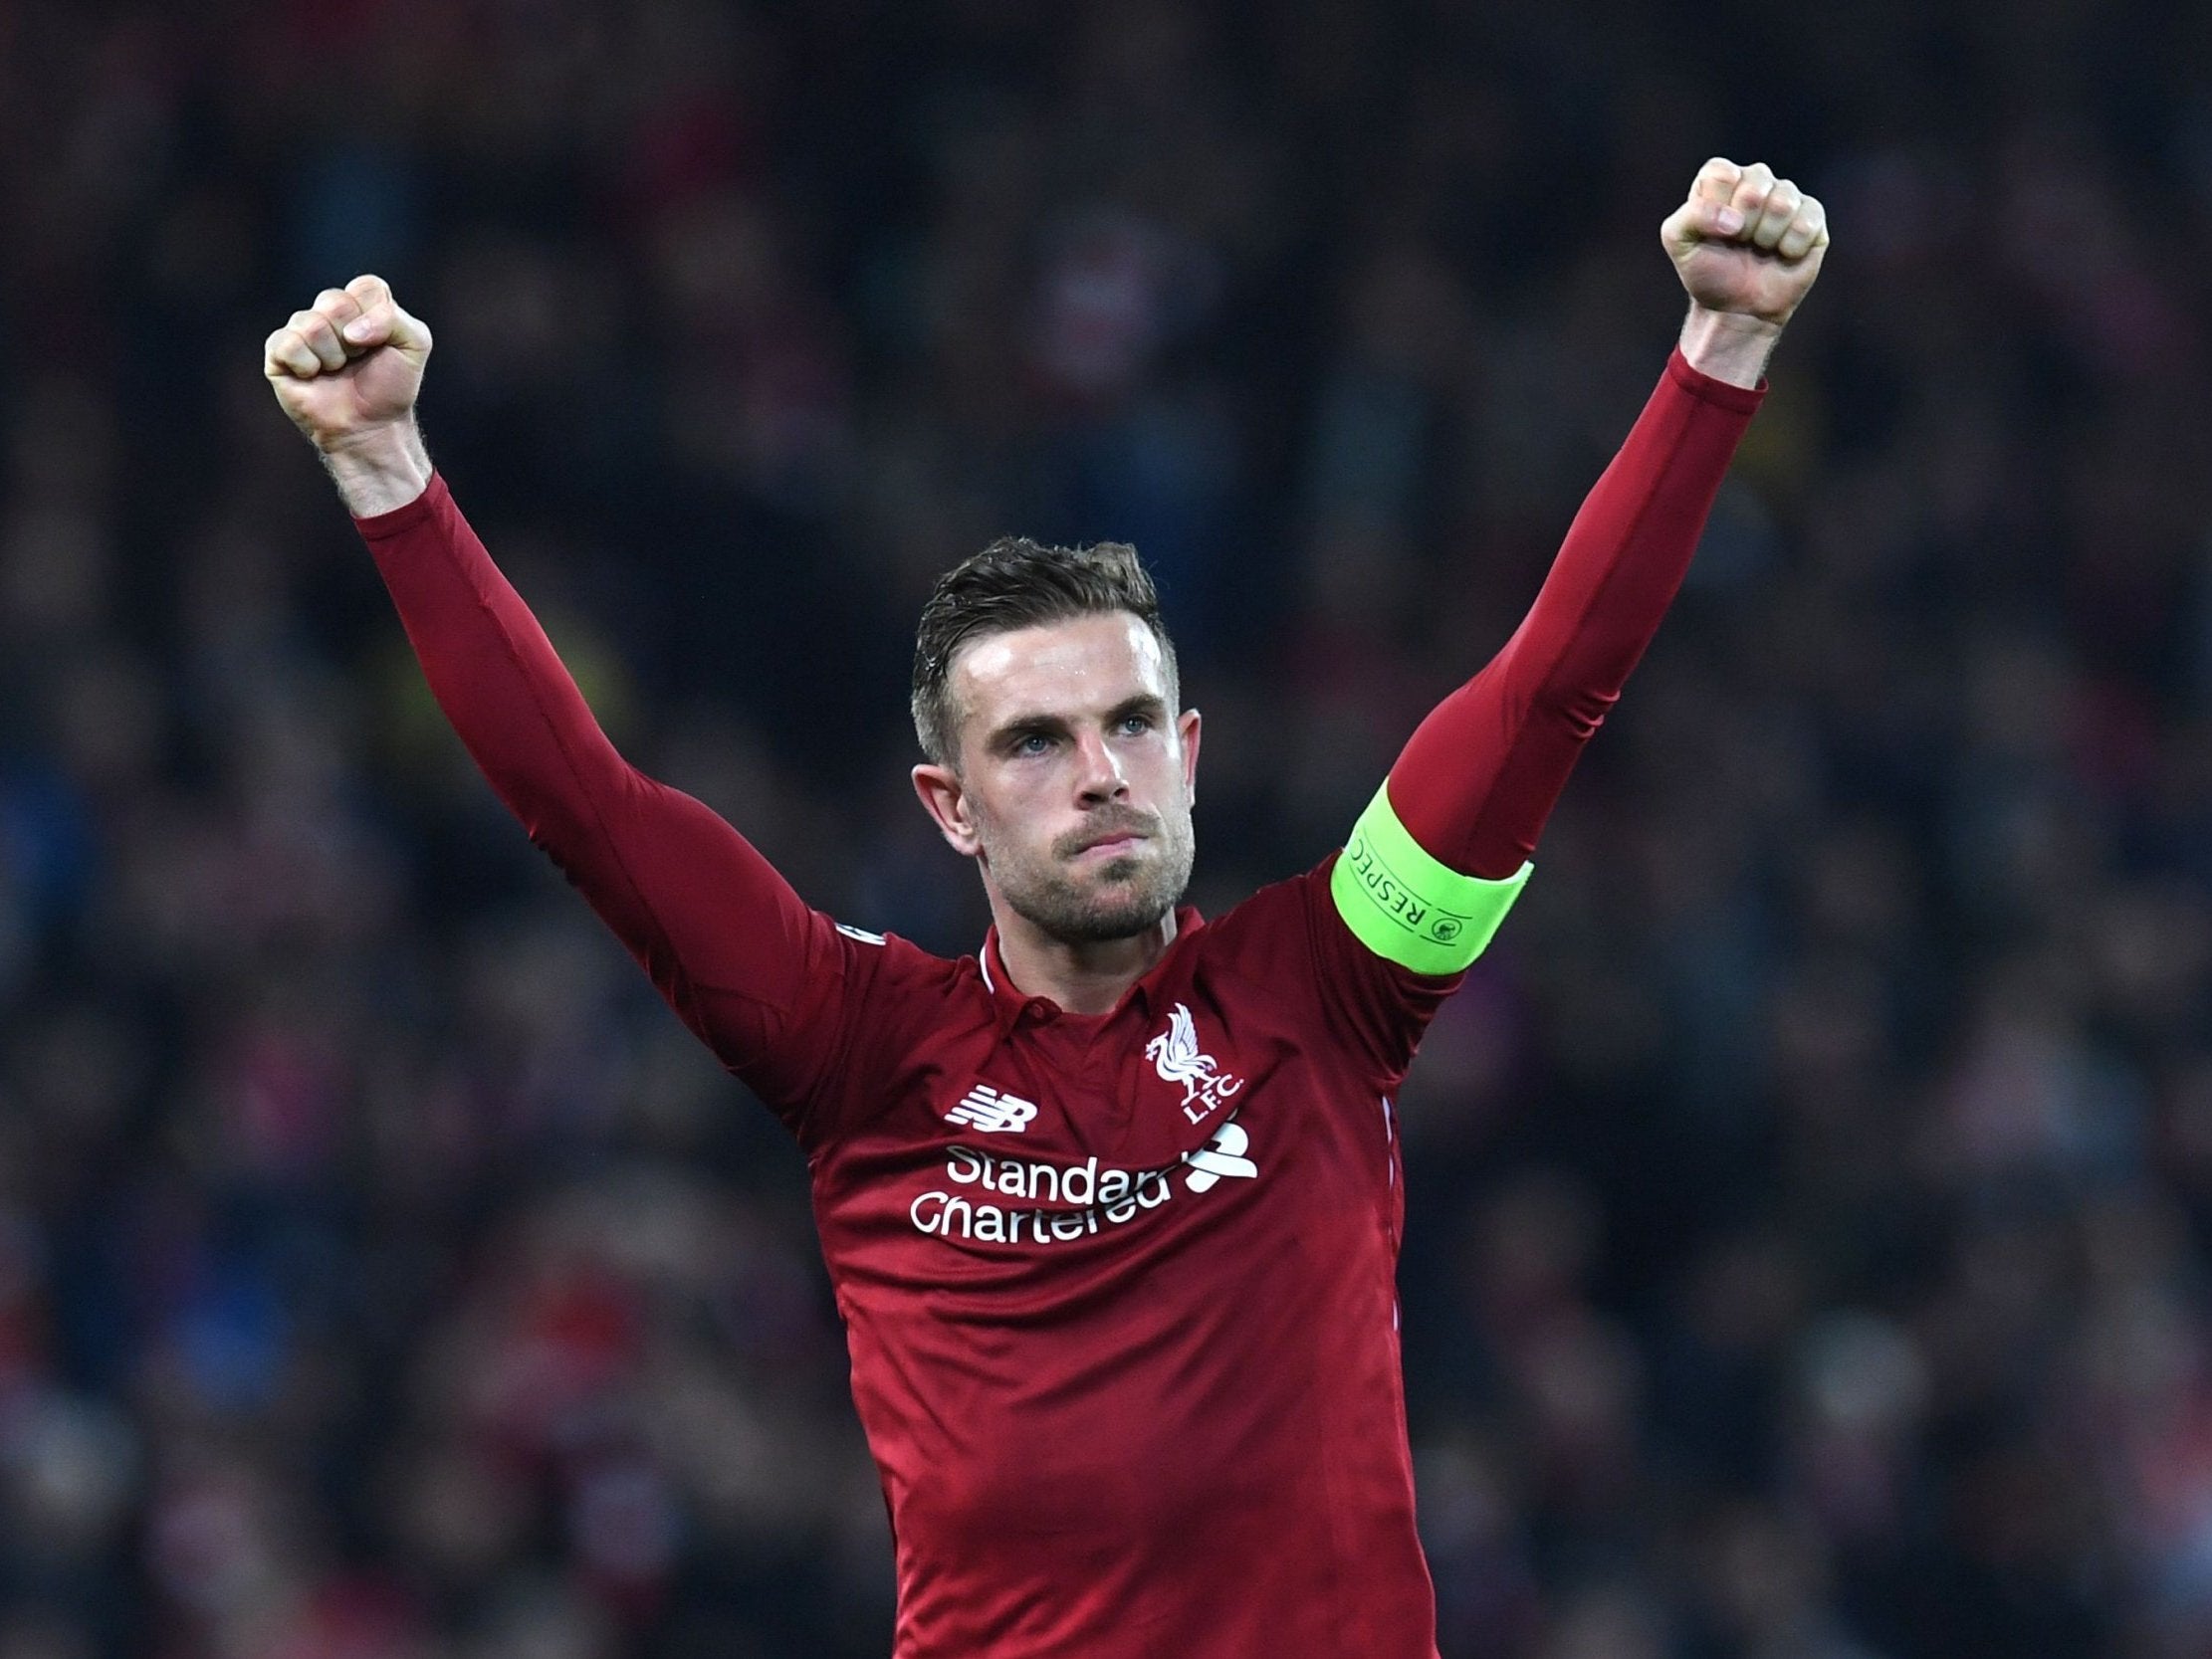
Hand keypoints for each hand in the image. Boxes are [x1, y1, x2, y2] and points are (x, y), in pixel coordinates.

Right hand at [264, 274, 434, 513]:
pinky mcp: (278, 352)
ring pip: (311, 324)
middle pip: (335, 301)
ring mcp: (301, 331)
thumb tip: (350, 330)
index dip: (377, 317)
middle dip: (355, 340)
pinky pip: (288, 343)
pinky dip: (307, 365)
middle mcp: (327, 313)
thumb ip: (395, 319)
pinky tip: (313, 376)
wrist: (371, 427)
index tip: (382, 343)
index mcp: (360, 305)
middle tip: (358, 359)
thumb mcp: (415, 345)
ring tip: (337, 370)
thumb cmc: (391, 387)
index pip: (366, 286)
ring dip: (333, 356)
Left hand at [1662, 158, 1827, 327]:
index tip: (1714, 231)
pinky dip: (1790, 246)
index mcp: (1722, 179)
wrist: (1736, 308)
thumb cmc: (1708, 272)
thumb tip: (1734, 219)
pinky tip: (1782, 254)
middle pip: (1755, 186)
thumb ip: (1690, 217)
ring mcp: (1787, 197)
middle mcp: (1757, 181)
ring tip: (1759, 248)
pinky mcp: (1813, 217)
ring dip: (1765, 237)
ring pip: (1783, 202)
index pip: (1722, 173)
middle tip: (1738, 243)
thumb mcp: (1679, 242)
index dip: (1716, 207)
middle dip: (1742, 225)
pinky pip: (1807, 222)